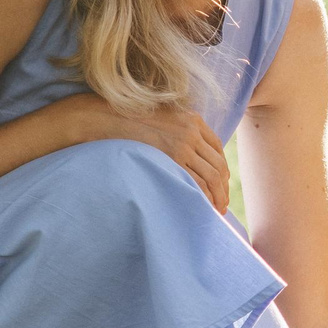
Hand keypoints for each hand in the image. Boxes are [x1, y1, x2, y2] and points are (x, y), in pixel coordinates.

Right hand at [47, 93, 229, 210]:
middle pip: (218, 165)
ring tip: (217, 211)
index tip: (222, 185)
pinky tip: (203, 207)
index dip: (222, 169)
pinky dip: (204, 197)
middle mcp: (192, 131)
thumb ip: (176, 129)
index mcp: (192, 119)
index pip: (217, 148)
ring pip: (211, 176)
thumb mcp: (159, 116)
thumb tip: (185, 153)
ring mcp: (183, 144)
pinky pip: (196, 183)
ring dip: (217, 196)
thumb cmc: (126, 120)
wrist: (104, 118)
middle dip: (223, 188)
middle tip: (223, 205)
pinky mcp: (172, 158)